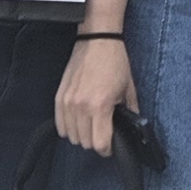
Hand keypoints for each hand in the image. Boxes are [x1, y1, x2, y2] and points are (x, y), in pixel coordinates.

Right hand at [55, 31, 136, 155]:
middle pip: (85, 143)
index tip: (111, 145)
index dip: (108, 149)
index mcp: (100, 106)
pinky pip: (60, 125)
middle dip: (96, 142)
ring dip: (82, 136)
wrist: (97, 40)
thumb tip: (131, 130)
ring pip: (72, 136)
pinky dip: (68, 128)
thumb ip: (130, 113)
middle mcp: (81, 107)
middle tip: (103, 132)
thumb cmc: (115, 62)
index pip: (100, 144)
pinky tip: (78, 122)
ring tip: (91, 125)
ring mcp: (68, 102)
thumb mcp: (129, 89)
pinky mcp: (59, 98)